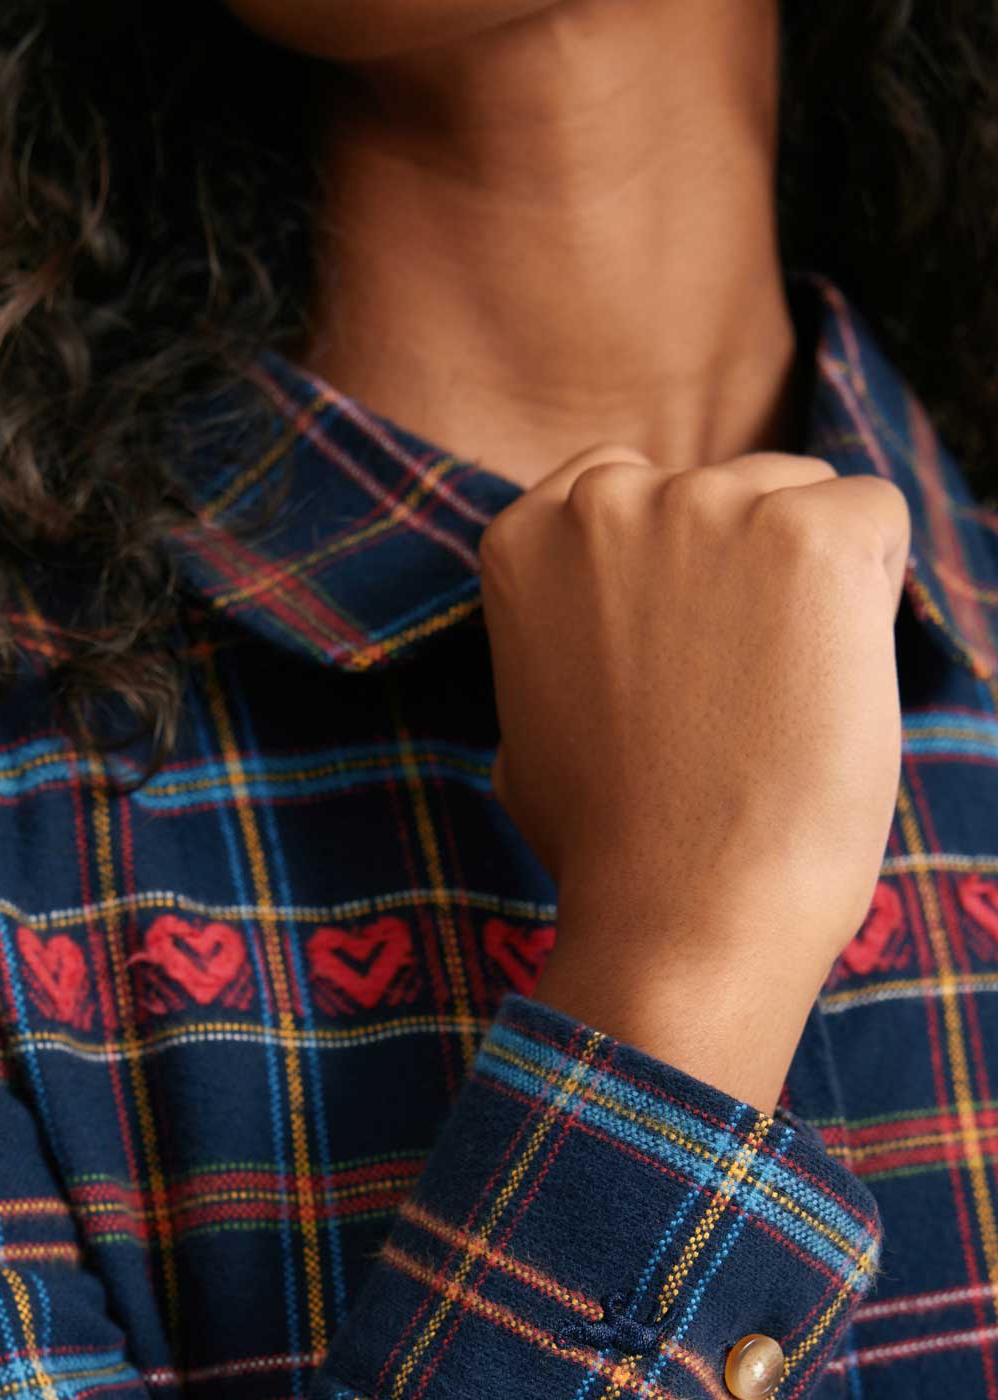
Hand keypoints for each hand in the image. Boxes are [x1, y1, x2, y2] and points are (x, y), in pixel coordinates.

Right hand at [477, 440, 910, 1109]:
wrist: (683, 912)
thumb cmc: (610, 850)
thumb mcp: (529, 733)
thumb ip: (557, 646)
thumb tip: (590, 636)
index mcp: (525, 537)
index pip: (622, 485)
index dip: (671, 566)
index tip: (678, 645)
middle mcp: (606, 500)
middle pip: (724, 486)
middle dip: (746, 572)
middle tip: (735, 697)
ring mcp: (709, 505)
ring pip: (804, 498)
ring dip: (811, 586)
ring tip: (778, 702)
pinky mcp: (811, 533)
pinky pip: (877, 520)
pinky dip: (874, 597)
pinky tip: (829, 686)